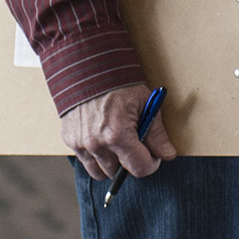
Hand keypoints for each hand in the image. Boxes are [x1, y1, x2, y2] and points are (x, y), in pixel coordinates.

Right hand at [59, 84, 175, 180]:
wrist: (87, 66)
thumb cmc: (118, 83)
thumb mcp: (144, 103)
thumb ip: (156, 133)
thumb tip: (168, 155)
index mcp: (117, 135)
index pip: (139, 168)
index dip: (151, 163)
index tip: (153, 154)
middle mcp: (96, 144)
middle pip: (120, 173)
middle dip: (130, 162)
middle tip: (135, 144)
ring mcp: (80, 144)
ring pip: (101, 172)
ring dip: (112, 163)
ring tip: (118, 142)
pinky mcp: (70, 140)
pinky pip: (86, 161)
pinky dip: (95, 156)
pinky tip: (102, 137)